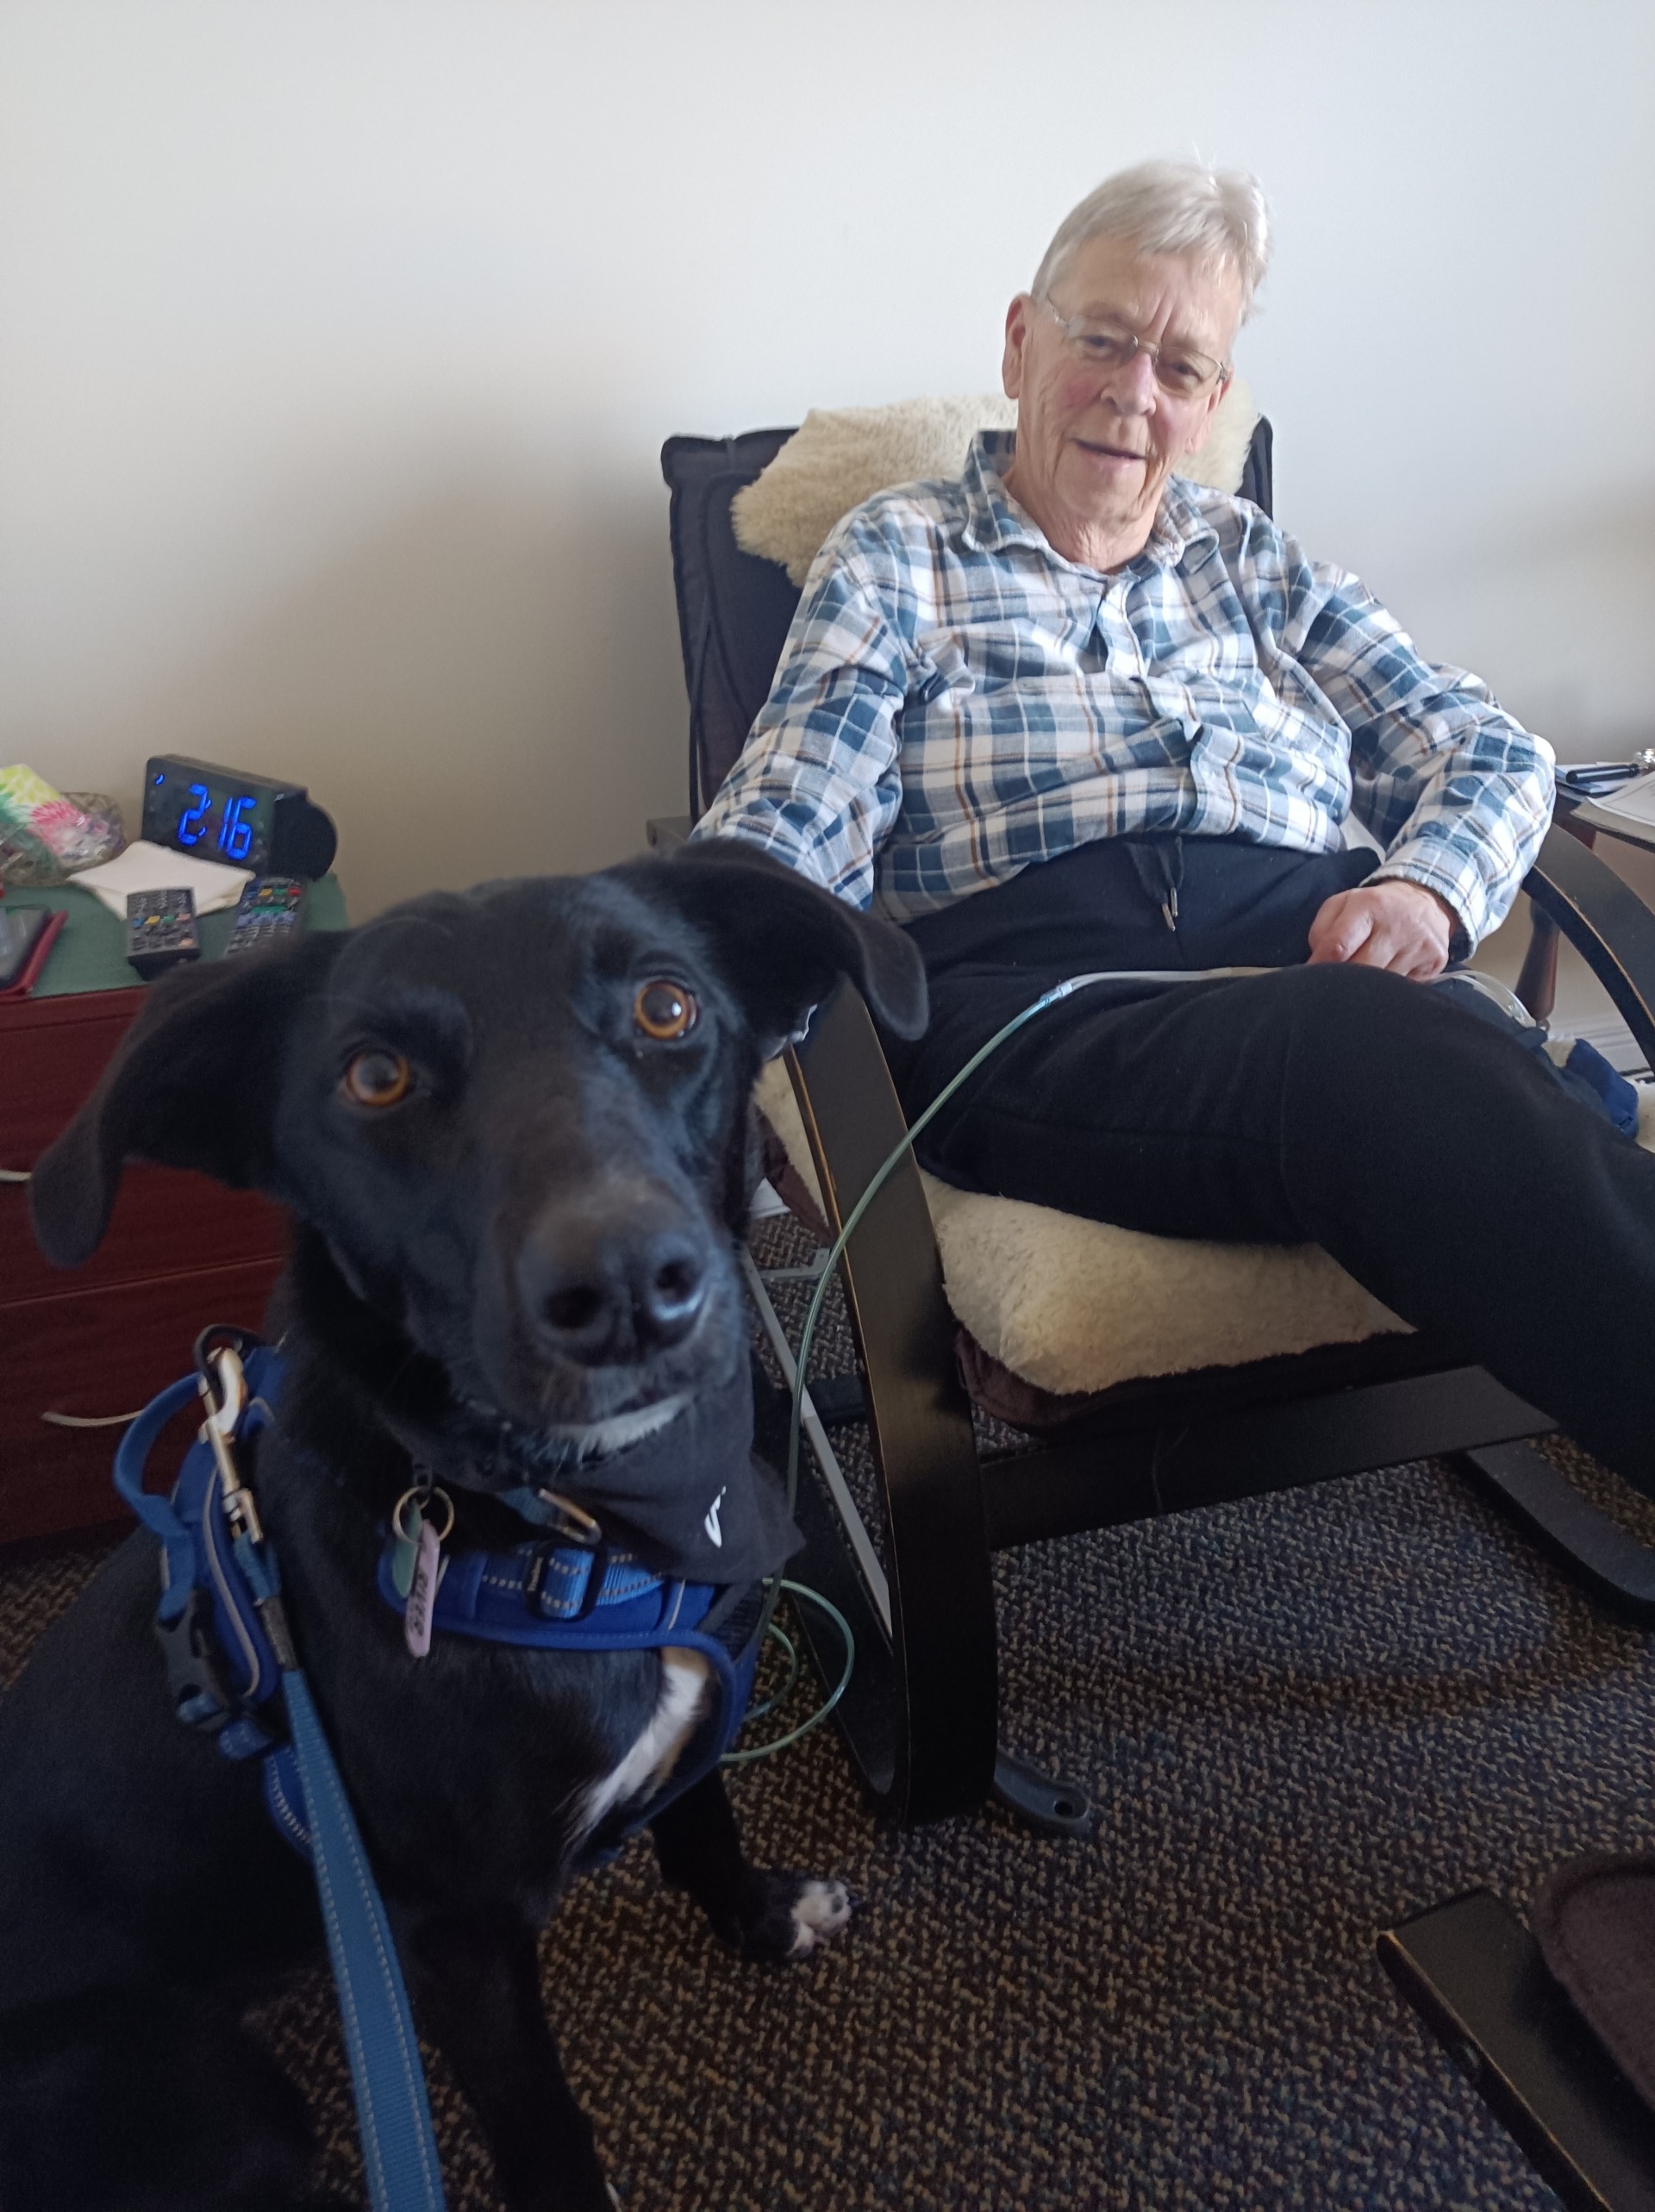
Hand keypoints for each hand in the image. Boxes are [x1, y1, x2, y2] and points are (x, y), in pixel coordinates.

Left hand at [1306, 880, 1454, 979]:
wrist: (1425, 901)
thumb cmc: (1373, 908)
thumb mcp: (1342, 905)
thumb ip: (1321, 932)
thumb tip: (1316, 965)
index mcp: (1370, 905)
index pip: (1337, 946)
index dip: (1319, 967)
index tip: (1311, 979)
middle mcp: (1398, 924)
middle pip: (1360, 971)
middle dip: (1343, 983)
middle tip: (1335, 987)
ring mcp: (1420, 944)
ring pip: (1383, 986)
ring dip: (1367, 990)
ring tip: (1362, 982)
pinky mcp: (1435, 962)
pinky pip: (1404, 990)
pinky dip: (1390, 991)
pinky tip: (1386, 982)